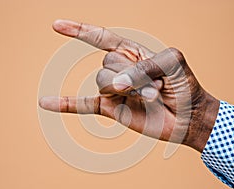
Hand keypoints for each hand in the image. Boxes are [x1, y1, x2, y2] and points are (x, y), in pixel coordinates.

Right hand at [39, 19, 219, 151]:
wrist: (189, 117)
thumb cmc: (185, 85)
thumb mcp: (171, 62)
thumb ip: (143, 66)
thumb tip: (115, 84)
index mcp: (132, 53)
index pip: (101, 38)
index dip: (79, 31)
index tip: (56, 26)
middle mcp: (120, 70)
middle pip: (107, 63)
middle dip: (133, 75)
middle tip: (157, 86)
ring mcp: (114, 90)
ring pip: (102, 81)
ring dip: (127, 89)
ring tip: (151, 96)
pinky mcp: (111, 109)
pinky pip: (84, 105)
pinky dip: (65, 103)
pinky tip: (44, 103)